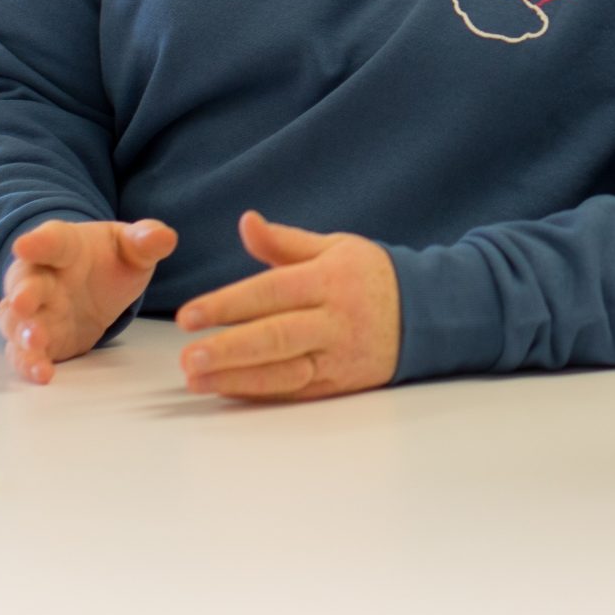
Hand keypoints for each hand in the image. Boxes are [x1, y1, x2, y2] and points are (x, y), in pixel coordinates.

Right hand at [0, 217, 178, 384]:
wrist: (96, 283)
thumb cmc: (109, 258)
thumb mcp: (132, 246)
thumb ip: (145, 240)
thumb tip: (165, 237)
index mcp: (64, 246)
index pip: (51, 241)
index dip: (39, 243)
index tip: (25, 245)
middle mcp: (40, 277)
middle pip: (25, 284)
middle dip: (23, 294)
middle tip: (22, 303)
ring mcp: (36, 311)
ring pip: (17, 322)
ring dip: (23, 333)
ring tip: (35, 343)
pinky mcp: (40, 341)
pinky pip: (24, 353)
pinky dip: (29, 363)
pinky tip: (42, 374)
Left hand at [173, 212, 402, 400]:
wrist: (427, 314)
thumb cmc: (371, 276)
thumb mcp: (335, 247)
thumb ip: (285, 241)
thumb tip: (246, 221)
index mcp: (329, 279)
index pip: (271, 292)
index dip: (228, 304)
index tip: (188, 315)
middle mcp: (334, 320)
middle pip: (275, 336)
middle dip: (228, 349)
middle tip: (187, 358)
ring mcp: (338, 356)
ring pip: (284, 371)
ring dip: (237, 378)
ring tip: (196, 380)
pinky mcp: (340, 384)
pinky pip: (295, 391)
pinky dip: (259, 392)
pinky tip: (226, 390)